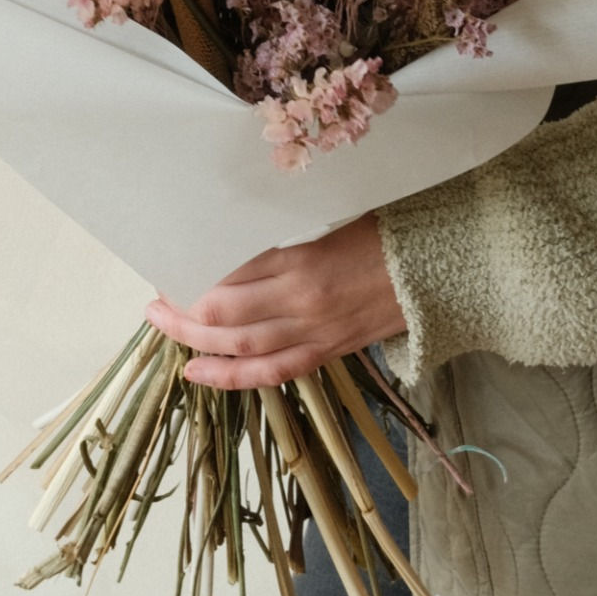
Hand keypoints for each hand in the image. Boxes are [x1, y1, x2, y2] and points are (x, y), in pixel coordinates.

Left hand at [143, 213, 404, 388]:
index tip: (172, 262)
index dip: (193, 275)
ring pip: (241, 349)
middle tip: (154, 301)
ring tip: (165, 332)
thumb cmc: (387, 232)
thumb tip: (236, 241)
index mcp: (303, 261)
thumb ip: (284, 236)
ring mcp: (315, 334)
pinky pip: (272, 372)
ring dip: (195, 345)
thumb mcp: (332, 219)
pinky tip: (199, 373)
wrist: (442, 269)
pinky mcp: (328, 352)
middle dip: (181, 313)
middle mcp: (302, 303)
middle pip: (223, 318)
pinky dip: (232, 376)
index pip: (229, 277)